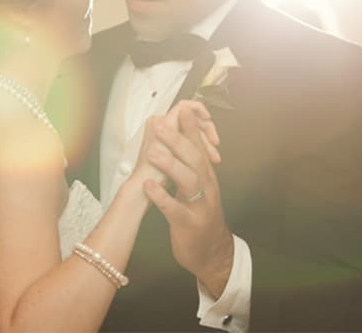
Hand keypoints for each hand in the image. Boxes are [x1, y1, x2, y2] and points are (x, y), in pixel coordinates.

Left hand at [143, 106, 233, 297]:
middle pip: (195, 159)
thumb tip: (179, 138)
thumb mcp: (199, 187)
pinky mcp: (189, 224)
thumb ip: (190, 165)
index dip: (193, 128)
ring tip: (153, 153)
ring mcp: (199, 206)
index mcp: (207, 176)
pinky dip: (162, 198)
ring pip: (189, 181)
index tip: (183, 109)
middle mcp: (207, 187)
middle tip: (161, 126)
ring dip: (171, 165)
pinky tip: (149, 187)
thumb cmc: (201, 215)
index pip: (200, 147)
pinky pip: (175, 210)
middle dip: (178, 140)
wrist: (213, 252)